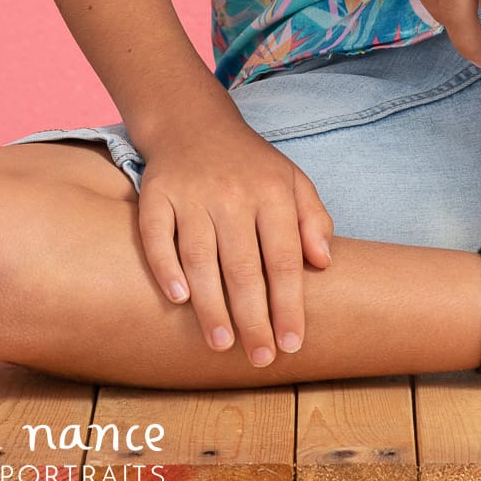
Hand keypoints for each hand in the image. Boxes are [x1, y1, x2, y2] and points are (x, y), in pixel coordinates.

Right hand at [134, 107, 333, 366]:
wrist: (194, 123)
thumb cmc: (250, 166)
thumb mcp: (293, 181)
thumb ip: (313, 220)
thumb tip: (324, 262)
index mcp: (272, 192)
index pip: (284, 258)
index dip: (290, 303)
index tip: (293, 343)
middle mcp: (233, 194)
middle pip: (244, 266)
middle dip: (253, 318)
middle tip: (259, 357)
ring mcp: (192, 194)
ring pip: (200, 258)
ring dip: (211, 305)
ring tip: (222, 344)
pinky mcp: (156, 195)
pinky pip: (157, 236)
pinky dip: (165, 267)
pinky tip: (177, 299)